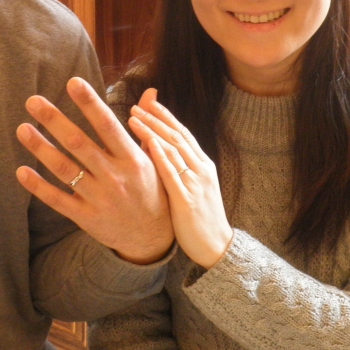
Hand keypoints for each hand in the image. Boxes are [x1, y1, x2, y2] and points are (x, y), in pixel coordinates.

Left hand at [15, 77, 174, 264]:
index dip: (90, 103)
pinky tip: (21, 171)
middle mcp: (115, 177)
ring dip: (41, 148)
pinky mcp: (86, 218)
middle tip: (33, 100)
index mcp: (132, 159)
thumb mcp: (157, 158)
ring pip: (65, 170)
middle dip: (55, 121)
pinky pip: (58, 200)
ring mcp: (99, 199)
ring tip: (22, 128)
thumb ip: (146, 125)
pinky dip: (38, 187)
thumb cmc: (153, 190)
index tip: (72, 82)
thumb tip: (151, 92)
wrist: (153, 239)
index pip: (108, 125)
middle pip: (79, 144)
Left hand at [128, 88, 232, 269]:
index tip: (147, 102)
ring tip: (133, 118)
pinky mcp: (187, 200)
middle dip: (154, 118)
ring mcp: (196, 183)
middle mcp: (201, 169)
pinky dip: (161, 156)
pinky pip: (173, 174)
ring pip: (173, 150)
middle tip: (134, 106)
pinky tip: (148, 144)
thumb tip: (163, 147)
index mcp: (203, 164)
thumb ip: (180, 165)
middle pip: (176, 136)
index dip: (165, 116)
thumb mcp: (193, 186)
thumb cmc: (199, 217)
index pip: (183, 133)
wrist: (216, 246)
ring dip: (152, 131)